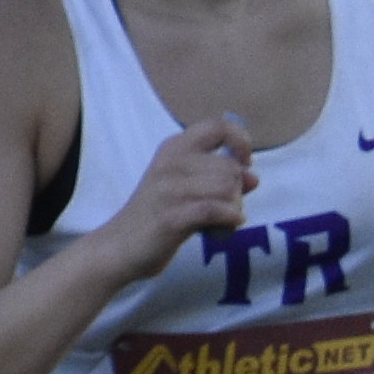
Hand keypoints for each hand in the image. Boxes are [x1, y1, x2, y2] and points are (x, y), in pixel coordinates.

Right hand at [97, 114, 257, 279]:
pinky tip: (226, 228)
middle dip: (237, 191)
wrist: (120, 247)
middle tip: (226, 209)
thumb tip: (254, 177)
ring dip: (234, 209)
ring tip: (222, 221)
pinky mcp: (172, 216)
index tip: (245, 163)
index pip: (219, 126)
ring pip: (227, 189)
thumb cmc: (157, 216)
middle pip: (229, 167)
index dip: (240, 141)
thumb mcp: (187, 189)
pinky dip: (229, 220)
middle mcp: (171, 162)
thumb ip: (219, 179)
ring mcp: (170, 188)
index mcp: (174, 147)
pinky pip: (216, 210)